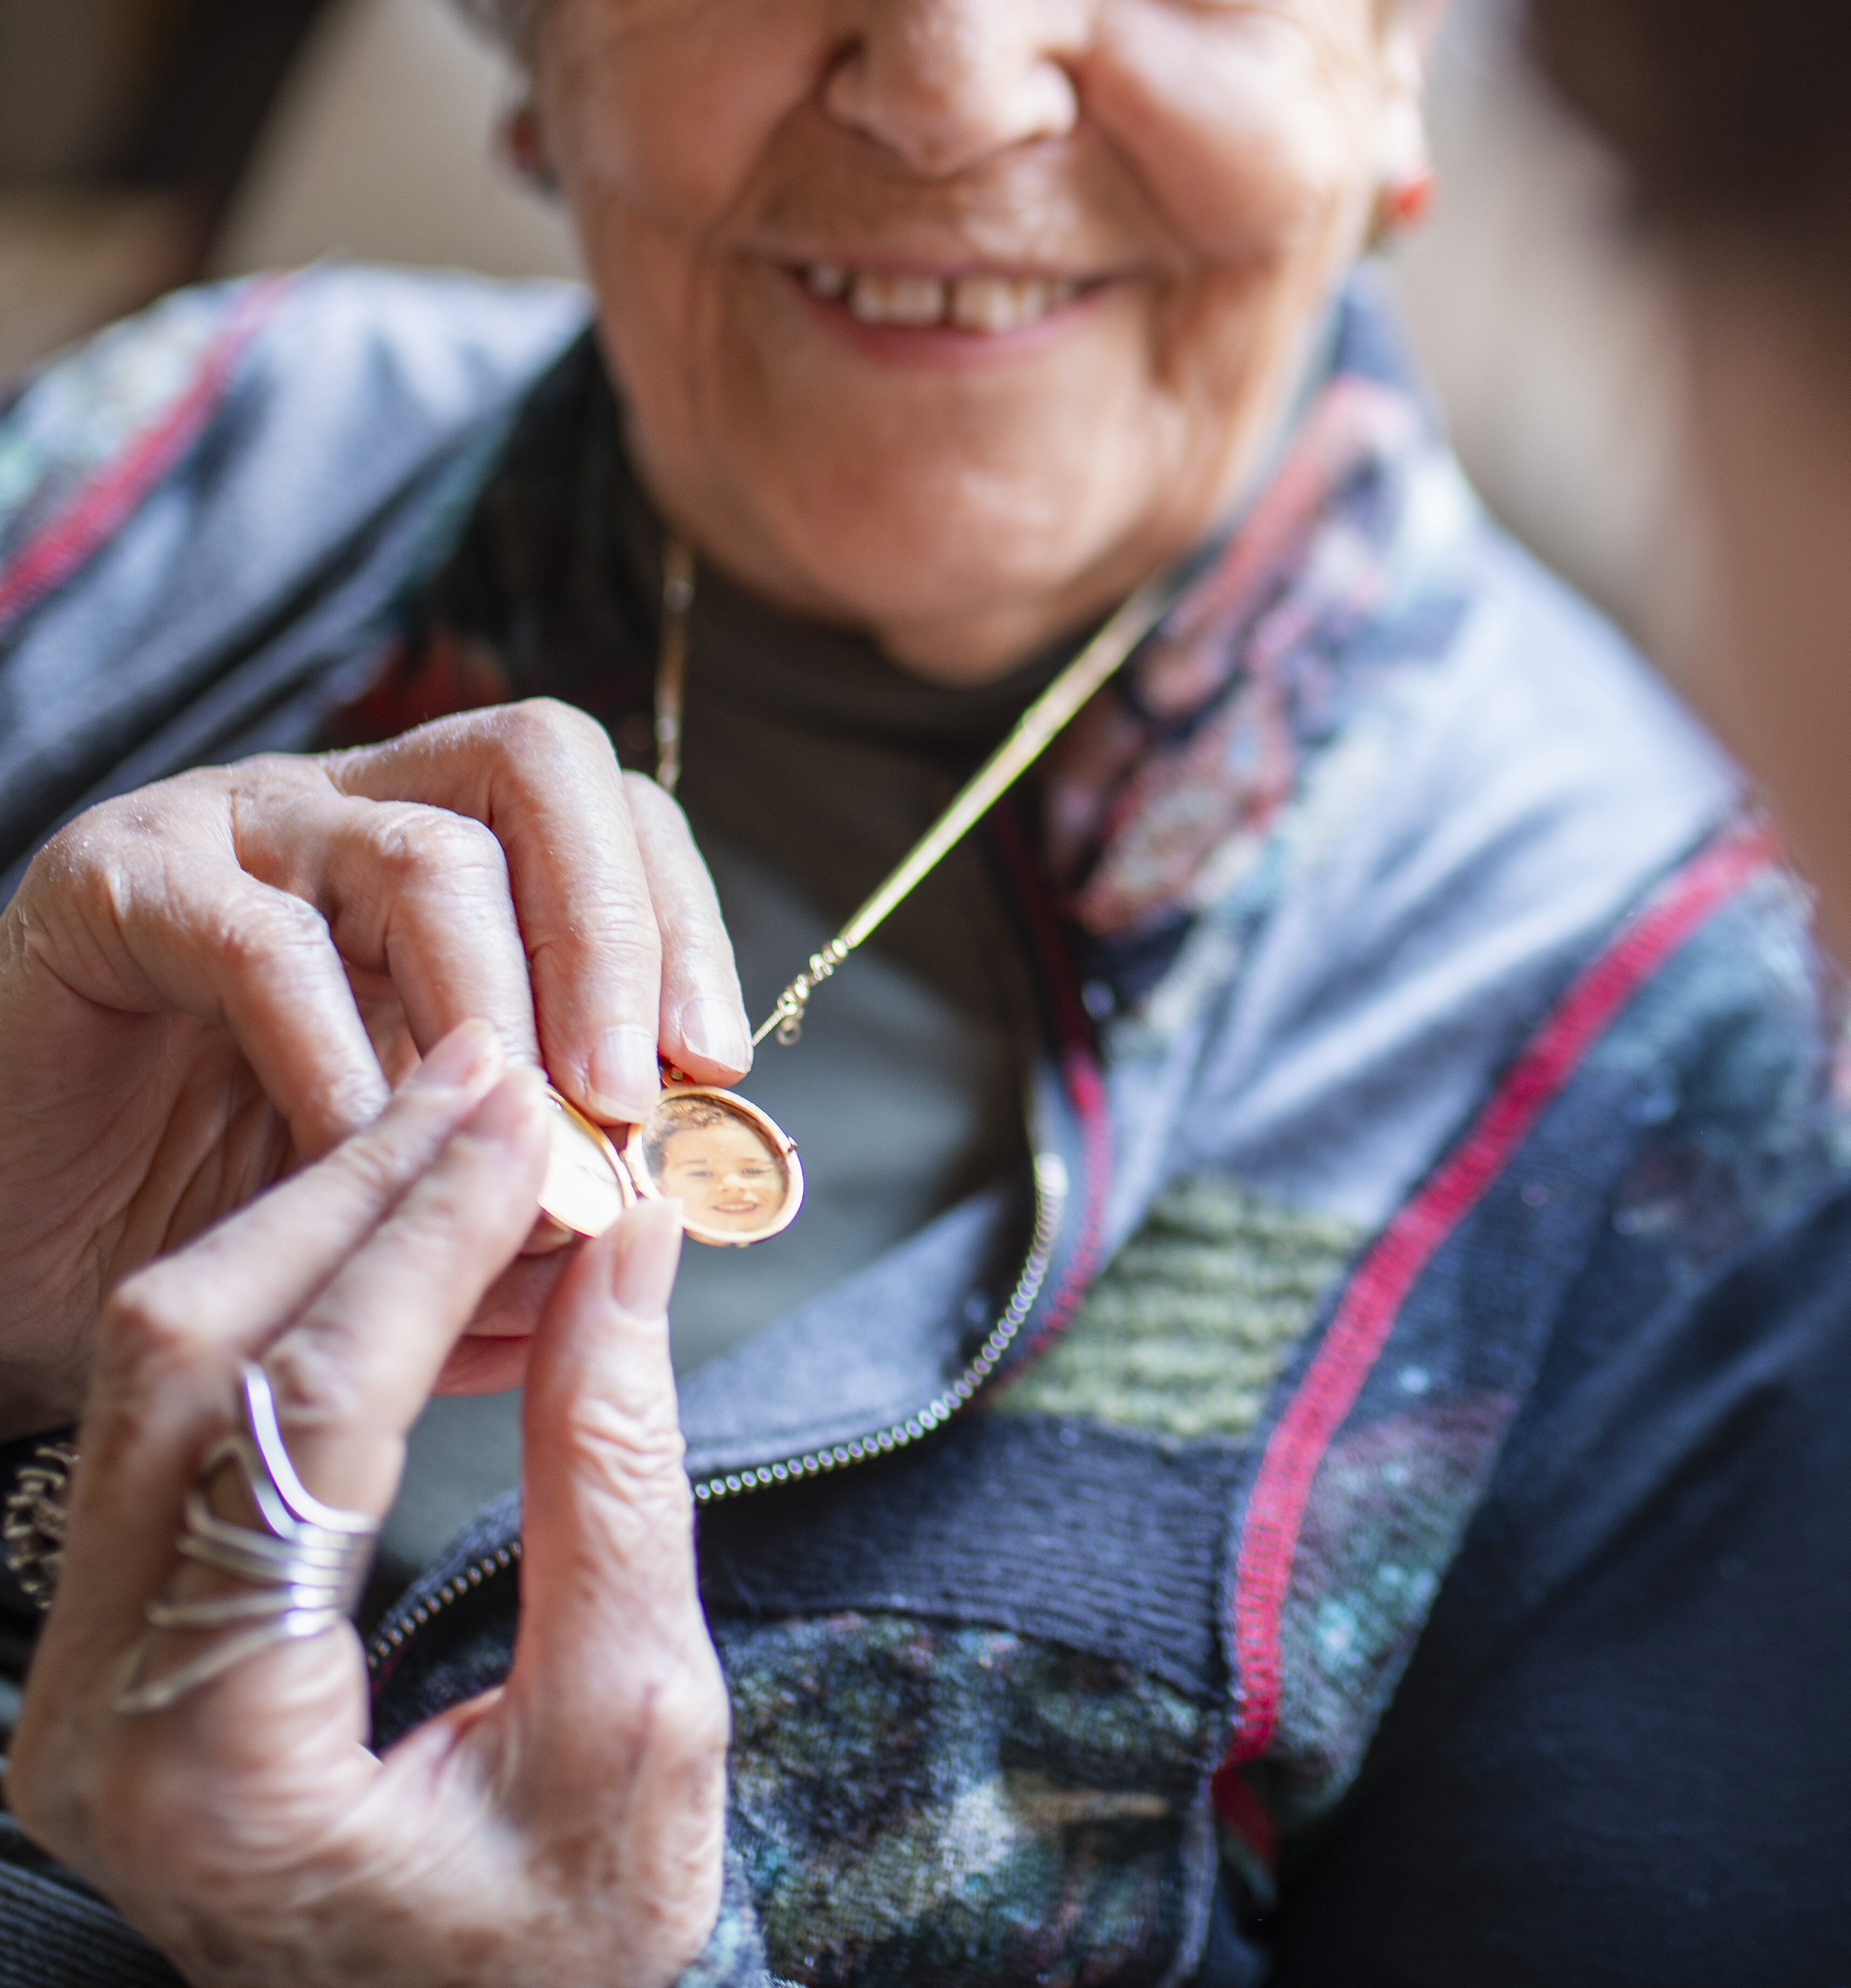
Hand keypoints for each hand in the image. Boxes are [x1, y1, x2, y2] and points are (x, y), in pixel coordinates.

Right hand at [0, 706, 748, 1427]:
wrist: (17, 1242)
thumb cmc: (229, 1199)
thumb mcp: (418, 1178)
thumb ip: (533, 1175)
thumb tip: (662, 1221)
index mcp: (448, 837)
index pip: (608, 809)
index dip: (678, 922)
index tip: (715, 1063)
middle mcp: (353, 799)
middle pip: (537, 765)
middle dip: (611, 930)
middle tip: (630, 1091)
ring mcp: (234, 824)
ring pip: (423, 855)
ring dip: (498, 1007)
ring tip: (524, 1142)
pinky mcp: (117, 881)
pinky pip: (262, 945)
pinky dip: (339, 1055)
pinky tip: (368, 1154)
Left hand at [7, 1024, 729, 1987]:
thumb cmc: (561, 1943)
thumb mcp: (640, 1726)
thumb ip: (616, 1478)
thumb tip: (628, 1246)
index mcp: (208, 1758)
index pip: (298, 1417)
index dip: (423, 1243)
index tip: (532, 1125)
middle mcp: (94, 1710)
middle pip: (189, 1360)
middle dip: (354, 1187)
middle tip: (494, 1073)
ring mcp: (86, 1671)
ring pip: (169, 1364)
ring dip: (325, 1219)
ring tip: (469, 1119)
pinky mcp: (122, 1635)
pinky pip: (190, 1411)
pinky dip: (308, 1292)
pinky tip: (414, 1225)